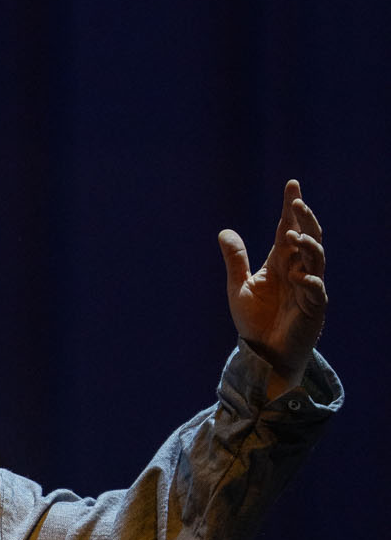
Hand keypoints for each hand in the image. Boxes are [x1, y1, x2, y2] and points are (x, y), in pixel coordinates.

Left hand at [218, 179, 326, 393]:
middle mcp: (298, 270)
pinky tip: (297, 275)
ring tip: (294, 236)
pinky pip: (316, 291)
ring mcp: (308, 289)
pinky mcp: (313, 309)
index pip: (289, 229)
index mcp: (281, 262)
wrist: (262, 354)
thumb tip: (224, 232)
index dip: (291, 208)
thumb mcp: (239, 287)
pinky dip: (309, 281)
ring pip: (317, 260)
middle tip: (297, 202)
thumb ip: (235, 260)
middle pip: (308, 238)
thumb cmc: (254, 320)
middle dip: (304, 219)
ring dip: (308, 246)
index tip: (292, 185)